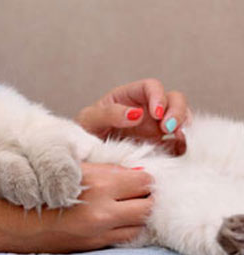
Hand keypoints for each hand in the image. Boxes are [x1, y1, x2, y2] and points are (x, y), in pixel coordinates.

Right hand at [44, 163, 152, 250]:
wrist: (14, 219)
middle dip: (145, 195)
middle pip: (148, 204)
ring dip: (137, 213)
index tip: (136, 176)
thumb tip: (133, 171)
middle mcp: (104, 211)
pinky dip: (126, 227)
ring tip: (124, 204)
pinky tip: (114, 218)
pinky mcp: (94, 246)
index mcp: (99, 184)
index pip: (144, 180)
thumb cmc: (40, 185)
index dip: (143, 177)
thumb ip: (106, 169)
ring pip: (140, 224)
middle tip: (134, 190)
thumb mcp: (73, 167)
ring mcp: (100, 232)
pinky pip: (125, 237)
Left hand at [76, 79, 191, 154]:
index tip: (156, 113)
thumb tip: (135, 114)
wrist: (85, 153)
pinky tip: (180, 152)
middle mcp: (147, 108)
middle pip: (173, 99)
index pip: (151, 86)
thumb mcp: (90, 119)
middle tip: (168, 129)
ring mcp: (155, 126)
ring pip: (181, 118)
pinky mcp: (159, 145)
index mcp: (129, 96)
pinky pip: (178, 142)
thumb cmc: (86, 130)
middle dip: (176, 111)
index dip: (158, 96)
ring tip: (179, 140)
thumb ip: (110, 113)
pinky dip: (184, 145)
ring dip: (184, 127)